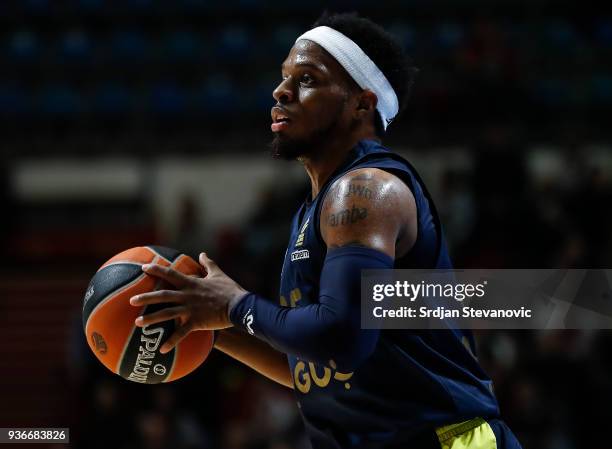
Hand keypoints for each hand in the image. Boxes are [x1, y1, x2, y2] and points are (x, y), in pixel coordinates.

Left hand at [129, 252, 248, 353]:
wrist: (239, 305)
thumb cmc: (230, 289)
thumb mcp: (219, 273)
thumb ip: (208, 264)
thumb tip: (202, 254)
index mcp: (192, 283)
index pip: (170, 274)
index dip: (156, 270)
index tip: (143, 268)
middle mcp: (188, 295)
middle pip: (163, 295)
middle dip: (146, 297)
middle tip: (131, 300)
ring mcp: (190, 309)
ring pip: (167, 314)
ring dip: (151, 319)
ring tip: (137, 323)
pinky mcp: (196, 322)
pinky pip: (181, 333)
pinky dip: (171, 341)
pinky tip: (162, 349)